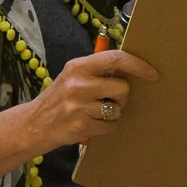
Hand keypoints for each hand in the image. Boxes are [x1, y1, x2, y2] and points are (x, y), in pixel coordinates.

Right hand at [23, 48, 159, 151]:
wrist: (33, 124)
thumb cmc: (59, 98)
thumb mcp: (72, 76)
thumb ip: (96, 70)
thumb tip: (130, 67)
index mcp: (78, 66)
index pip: (116, 59)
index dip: (138, 65)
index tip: (153, 73)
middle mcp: (78, 84)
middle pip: (122, 88)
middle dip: (122, 96)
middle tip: (110, 100)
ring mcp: (79, 106)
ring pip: (118, 109)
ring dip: (113, 114)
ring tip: (95, 113)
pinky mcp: (81, 126)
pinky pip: (110, 126)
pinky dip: (105, 127)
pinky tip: (91, 124)